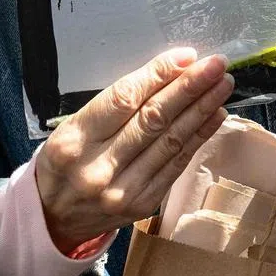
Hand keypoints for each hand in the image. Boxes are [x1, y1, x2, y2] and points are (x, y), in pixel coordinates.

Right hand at [35, 48, 230, 252]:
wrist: (52, 219)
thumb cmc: (68, 158)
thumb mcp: (76, 125)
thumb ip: (118, 103)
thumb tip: (170, 72)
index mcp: (74, 140)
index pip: (124, 99)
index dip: (159, 75)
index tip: (187, 56)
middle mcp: (97, 167)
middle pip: (153, 119)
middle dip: (190, 88)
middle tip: (217, 64)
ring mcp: (121, 191)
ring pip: (170, 142)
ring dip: (202, 110)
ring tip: (223, 85)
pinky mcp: (142, 206)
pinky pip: (176, 165)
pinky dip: (199, 137)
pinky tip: (215, 116)